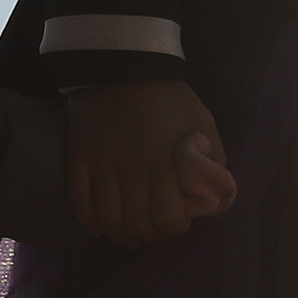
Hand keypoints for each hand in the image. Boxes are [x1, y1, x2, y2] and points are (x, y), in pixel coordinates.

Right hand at [63, 80, 236, 246]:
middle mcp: (133, 167)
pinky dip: (88, 220)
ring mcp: (102, 163)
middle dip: (148, 236)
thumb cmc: (169, 95)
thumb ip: (214, 157)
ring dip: (119, 234)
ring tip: (128, 234)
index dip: (173, 228)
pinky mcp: (78, 156)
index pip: (168, 217)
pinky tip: (98, 225)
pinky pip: (79, 201)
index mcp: (166, 161)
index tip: (176, 222)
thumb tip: (219, 191)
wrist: (123, 61)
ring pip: (107, 219)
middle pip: (136, 224)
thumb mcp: (203, 122)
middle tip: (152, 231)